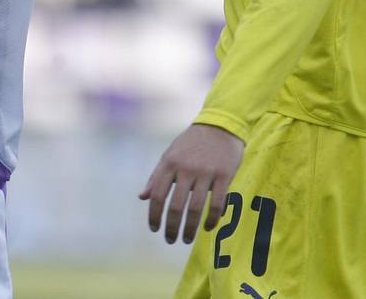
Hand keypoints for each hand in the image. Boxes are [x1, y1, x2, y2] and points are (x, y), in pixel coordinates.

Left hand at [139, 123, 243, 243]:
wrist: (219, 126)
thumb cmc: (190, 143)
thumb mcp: (169, 155)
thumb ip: (156, 176)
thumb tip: (141, 197)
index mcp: (169, 163)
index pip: (157, 194)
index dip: (154, 215)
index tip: (154, 229)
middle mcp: (185, 169)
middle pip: (176, 205)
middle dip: (172, 227)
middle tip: (170, 240)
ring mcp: (205, 172)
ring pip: (196, 207)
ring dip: (190, 228)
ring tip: (186, 240)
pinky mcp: (224, 175)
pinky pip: (217, 203)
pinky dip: (212, 219)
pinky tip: (209, 228)